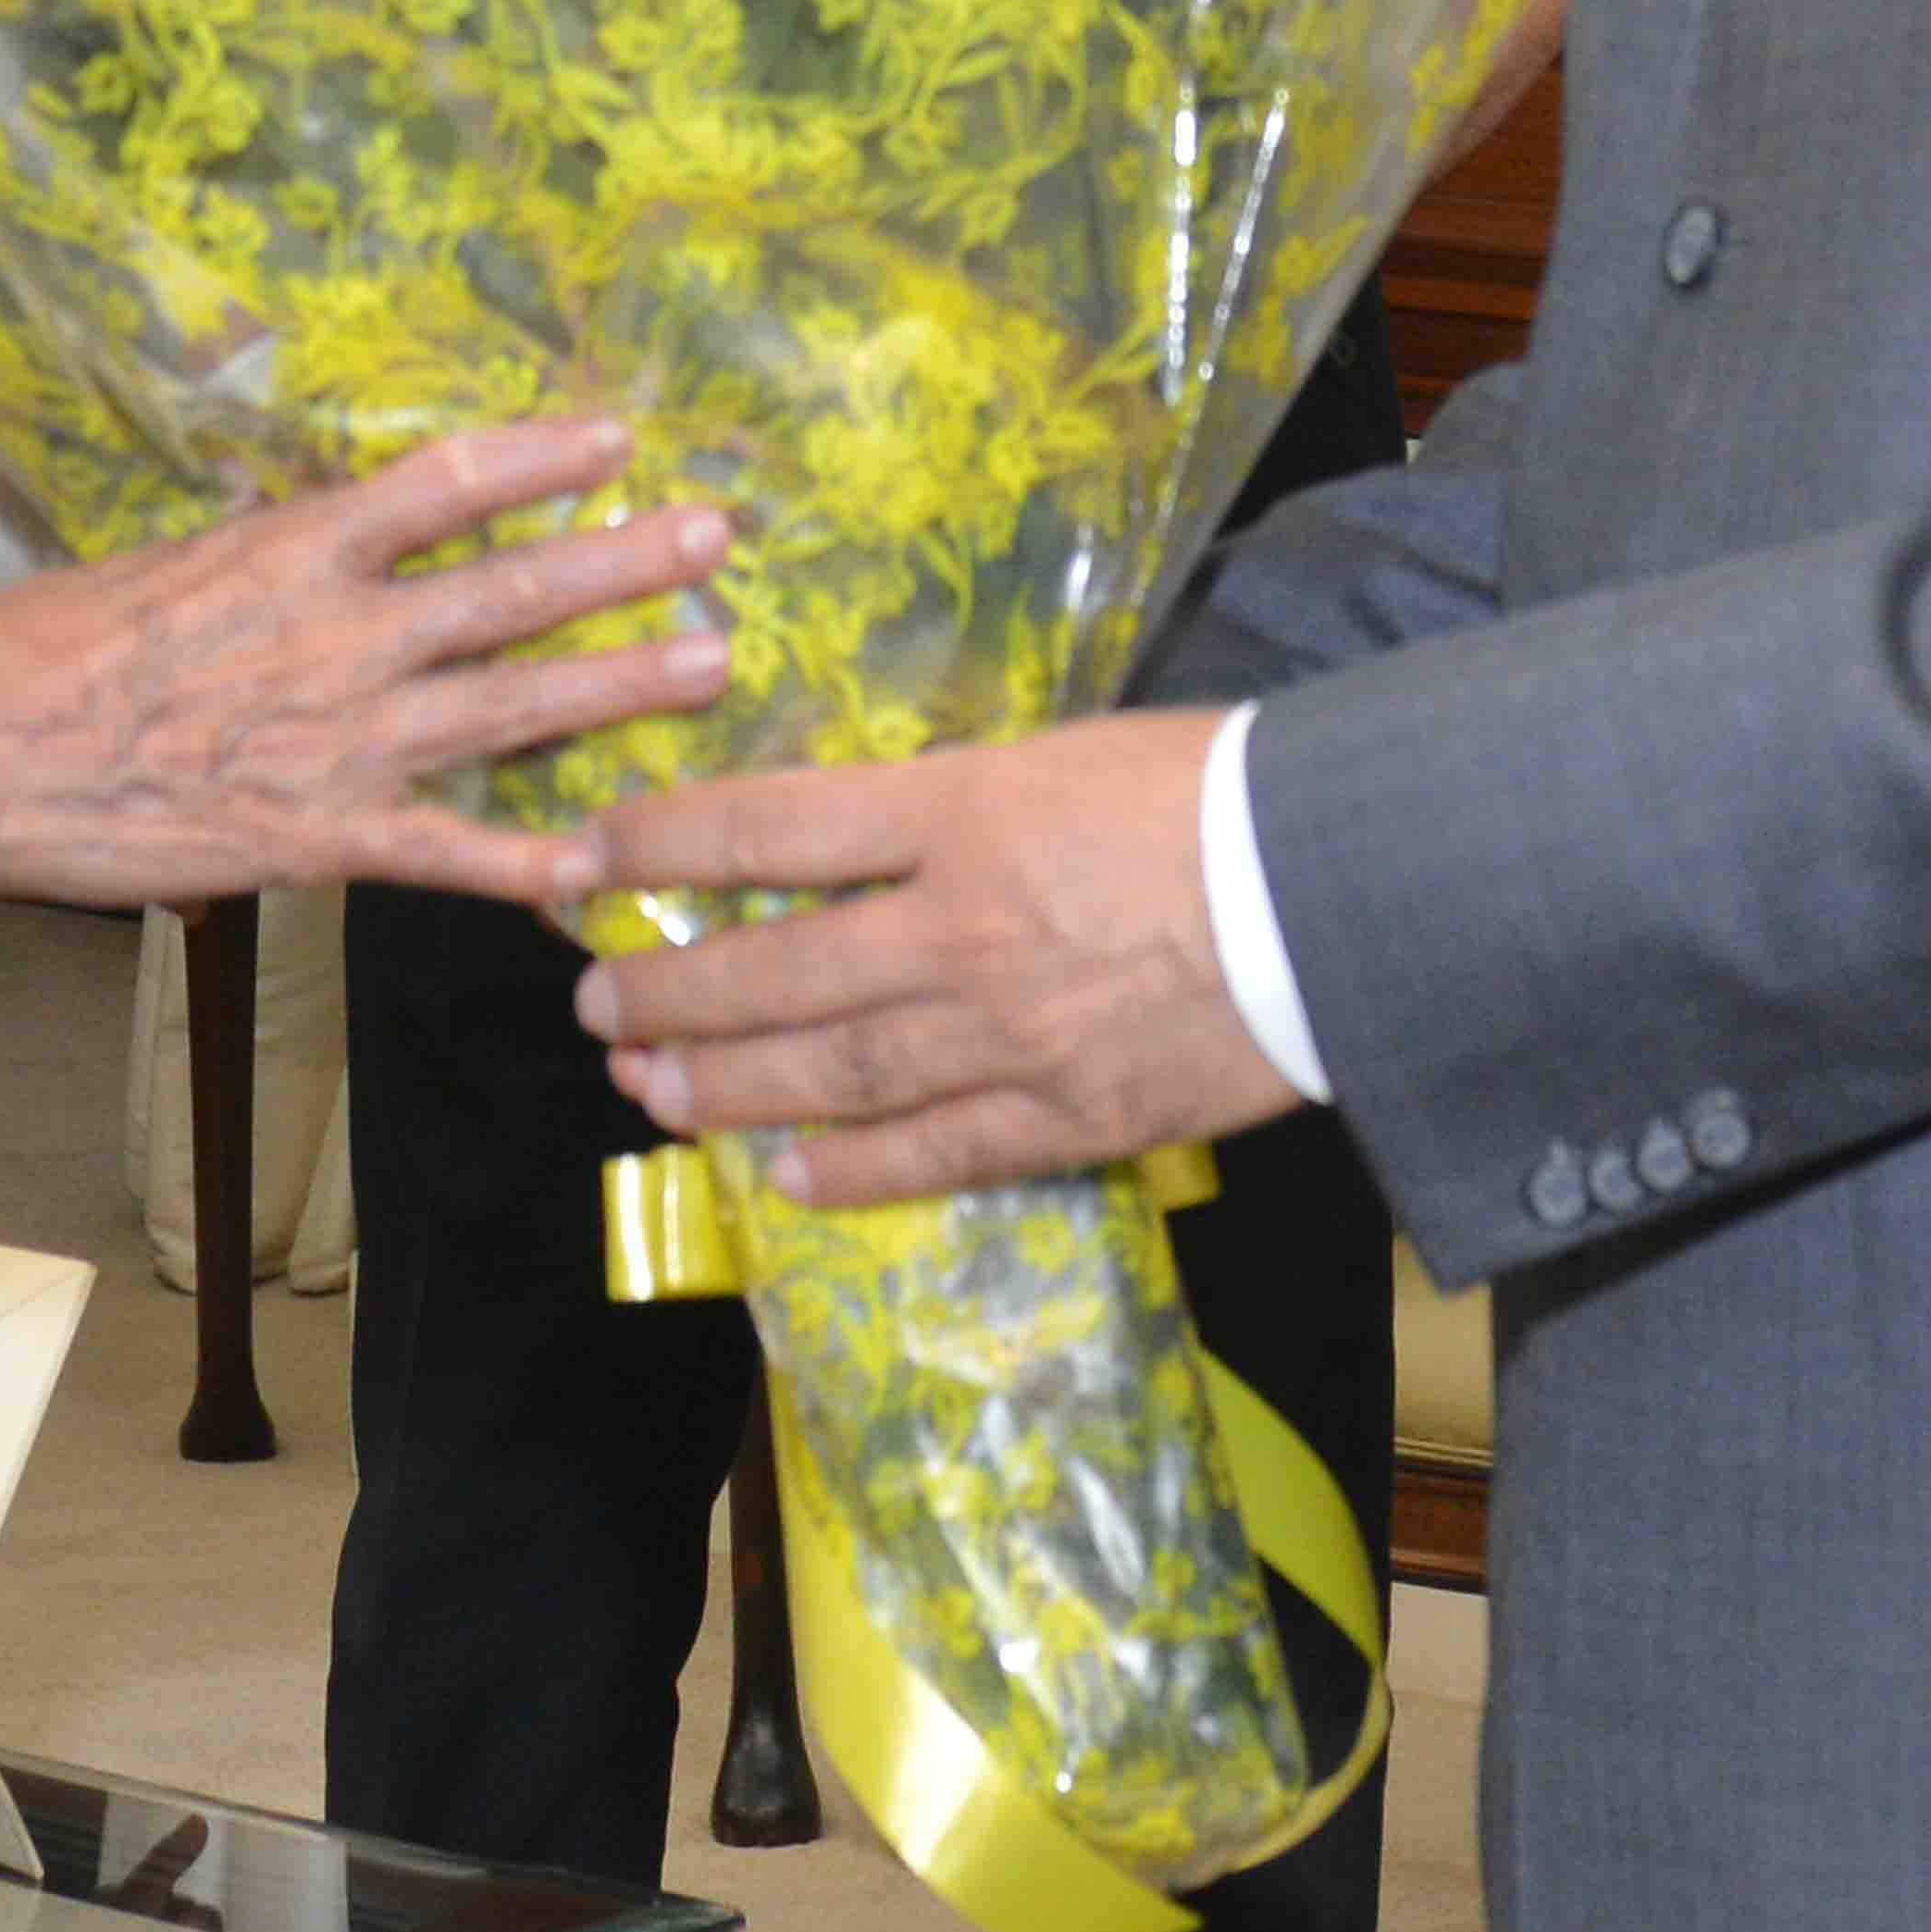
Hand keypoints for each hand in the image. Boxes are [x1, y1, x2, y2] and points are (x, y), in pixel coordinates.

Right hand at [0, 419, 728, 910]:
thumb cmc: (55, 649)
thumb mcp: (172, 560)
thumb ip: (267, 549)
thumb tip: (316, 517)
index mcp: (295, 549)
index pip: (449, 482)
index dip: (542, 456)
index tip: (617, 439)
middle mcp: (339, 636)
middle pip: (511, 588)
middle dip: (622, 562)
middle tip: (715, 537)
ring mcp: (341, 739)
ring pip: (510, 707)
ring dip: (619, 686)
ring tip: (709, 662)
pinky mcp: (322, 836)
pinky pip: (447, 850)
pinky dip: (525, 864)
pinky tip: (598, 869)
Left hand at [573, 714, 1293, 1205]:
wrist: (1347, 888)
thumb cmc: (1217, 788)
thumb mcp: (1062, 753)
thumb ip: (954, 802)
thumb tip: (863, 833)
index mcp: (958, 812)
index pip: (767, 828)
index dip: (659, 847)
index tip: (583, 861)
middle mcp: (957, 929)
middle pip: (775, 970)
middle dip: (669, 992)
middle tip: (591, 1004)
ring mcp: (1008, 1034)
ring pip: (832, 1072)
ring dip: (727, 1088)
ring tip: (650, 1091)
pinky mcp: (1067, 1116)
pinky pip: (935, 1153)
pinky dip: (852, 1171)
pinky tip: (787, 1177)